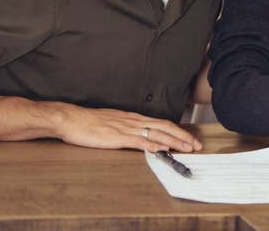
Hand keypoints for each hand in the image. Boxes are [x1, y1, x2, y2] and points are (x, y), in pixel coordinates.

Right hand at [53, 104, 202, 152]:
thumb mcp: (113, 122)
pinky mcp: (117, 137)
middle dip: (183, 137)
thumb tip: (141, 136)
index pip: (162, 124)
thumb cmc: (89, 122)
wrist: (71, 119)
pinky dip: (152, 146)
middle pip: (165, 128)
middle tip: (197, 145)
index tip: (190, 139)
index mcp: (133, 118)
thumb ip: (128, 128)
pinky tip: (162, 150)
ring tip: (187, 148)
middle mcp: (134, 121)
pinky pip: (138, 141)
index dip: (178, 131)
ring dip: (174, 142)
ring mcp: (126, 128)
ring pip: (156, 134)